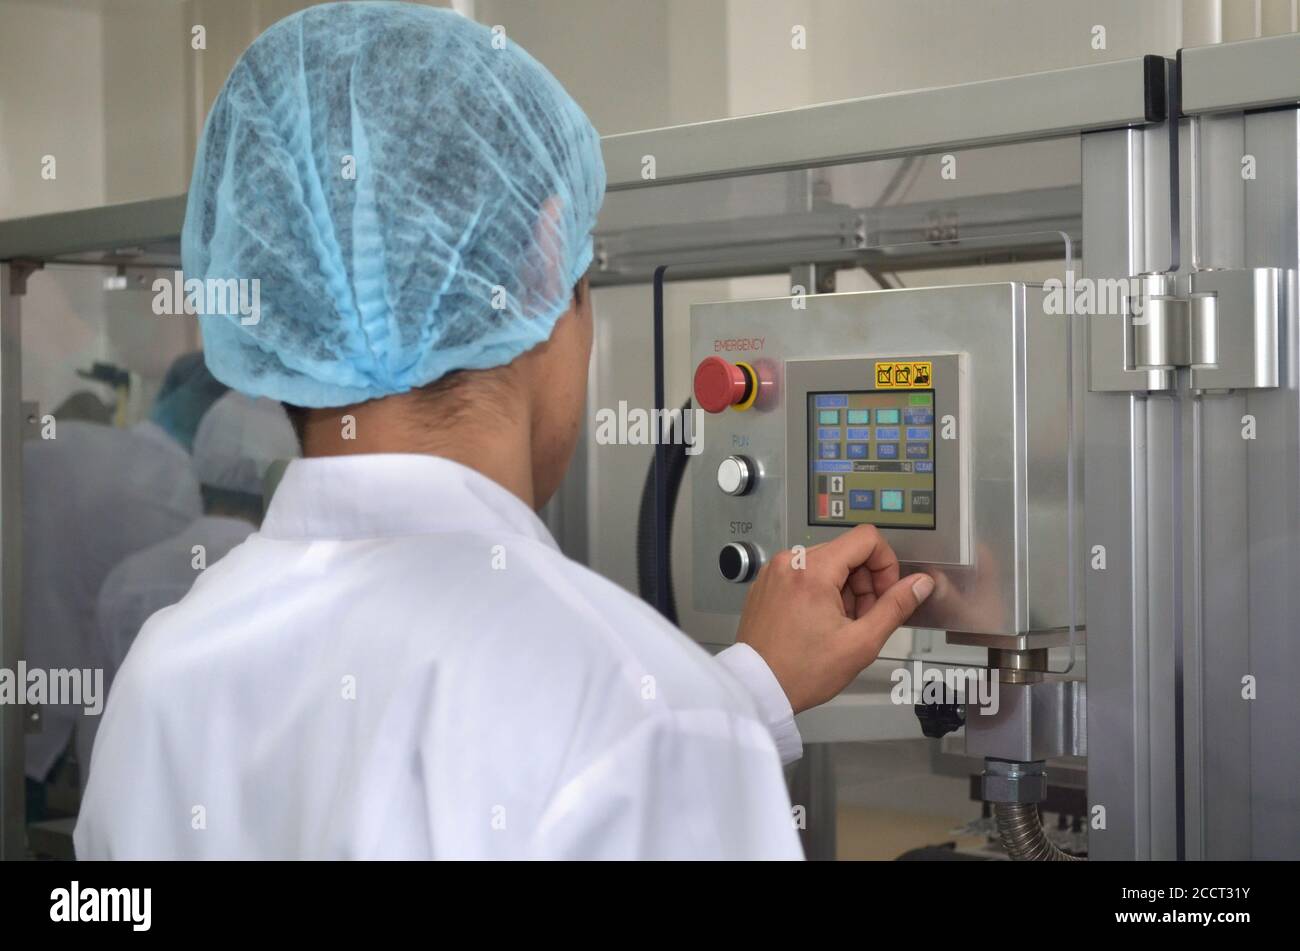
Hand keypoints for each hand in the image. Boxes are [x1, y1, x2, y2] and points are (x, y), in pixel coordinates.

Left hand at [735, 525, 934, 713]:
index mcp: (812, 569)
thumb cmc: (803, 672)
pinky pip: (803, 574)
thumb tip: (920, 583)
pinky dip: (820, 592)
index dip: (886, 565)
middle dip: (865, 583)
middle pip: (846, 551)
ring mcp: (775, 572)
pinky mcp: (767, 584)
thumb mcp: (860, 642)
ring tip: (840, 626)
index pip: (866, 538)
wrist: (756, 688)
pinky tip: (819, 624)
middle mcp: (789, 561)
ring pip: (826, 563)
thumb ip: (895, 607)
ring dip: (843, 590)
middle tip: (863, 619)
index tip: (884, 595)